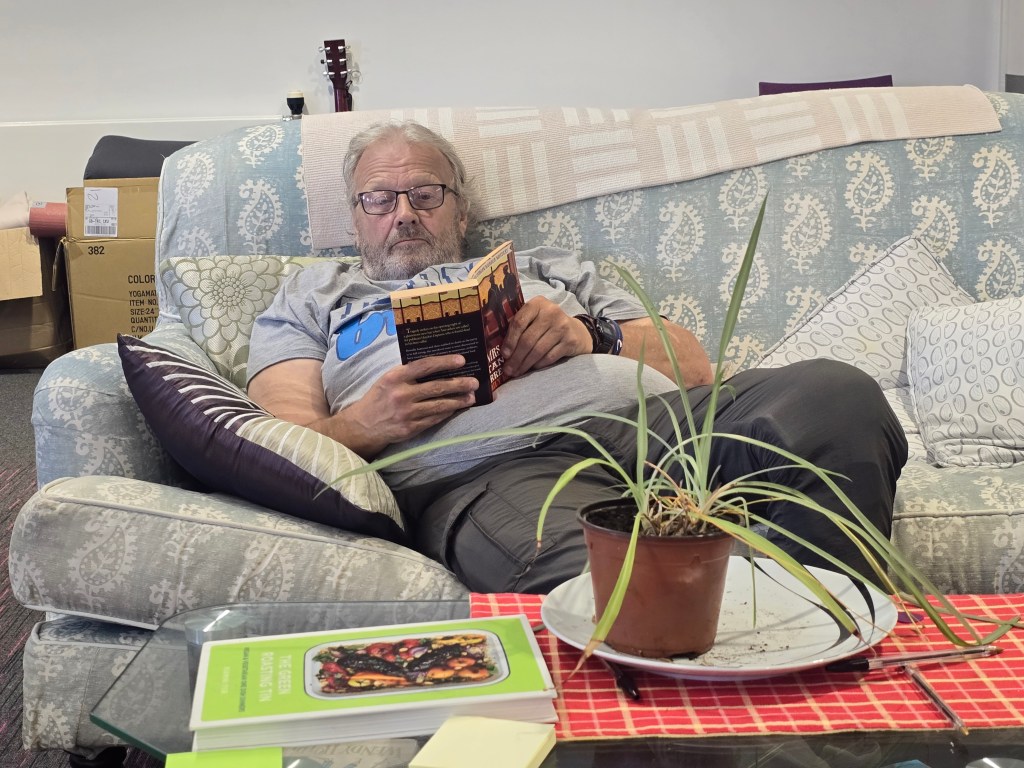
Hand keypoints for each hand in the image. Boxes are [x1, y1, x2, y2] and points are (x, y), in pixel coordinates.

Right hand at [339, 355, 477, 452]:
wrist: (362, 425)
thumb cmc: (379, 398)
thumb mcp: (388, 379)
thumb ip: (408, 373)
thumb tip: (438, 365)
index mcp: (395, 377)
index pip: (424, 366)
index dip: (444, 362)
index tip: (461, 360)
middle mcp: (401, 394)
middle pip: (436, 387)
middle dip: (459, 384)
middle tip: (474, 382)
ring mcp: (406, 413)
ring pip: (439, 406)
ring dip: (458, 401)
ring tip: (471, 397)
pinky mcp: (410, 428)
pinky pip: (434, 419)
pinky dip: (447, 413)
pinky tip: (456, 409)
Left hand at [500, 297, 591, 376]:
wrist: (576, 330)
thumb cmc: (547, 325)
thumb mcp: (534, 317)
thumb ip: (519, 325)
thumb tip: (502, 349)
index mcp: (537, 303)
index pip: (519, 322)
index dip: (510, 340)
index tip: (504, 354)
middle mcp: (551, 312)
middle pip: (528, 339)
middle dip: (516, 357)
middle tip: (508, 369)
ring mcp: (562, 326)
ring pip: (538, 350)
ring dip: (525, 364)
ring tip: (517, 372)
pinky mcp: (570, 341)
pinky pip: (549, 357)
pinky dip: (538, 364)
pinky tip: (532, 368)